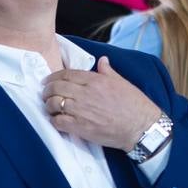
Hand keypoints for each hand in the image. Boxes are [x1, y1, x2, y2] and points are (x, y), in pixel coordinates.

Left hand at [44, 56, 161, 149]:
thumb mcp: (122, 83)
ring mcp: (81, 110)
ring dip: (48, 105)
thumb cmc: (134, 105)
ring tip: (51, 108)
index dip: (53, 77)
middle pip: (56, 88)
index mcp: (95, 80)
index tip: (48, 81)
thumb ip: (107, 71)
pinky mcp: (80, 127)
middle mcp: (85, 93)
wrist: (141, 127)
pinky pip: (58, 121)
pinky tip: (57, 121)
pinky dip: (54, 120)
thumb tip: (102, 60)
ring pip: (53, 103)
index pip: (66, 74)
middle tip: (46, 95)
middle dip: (47, 91)